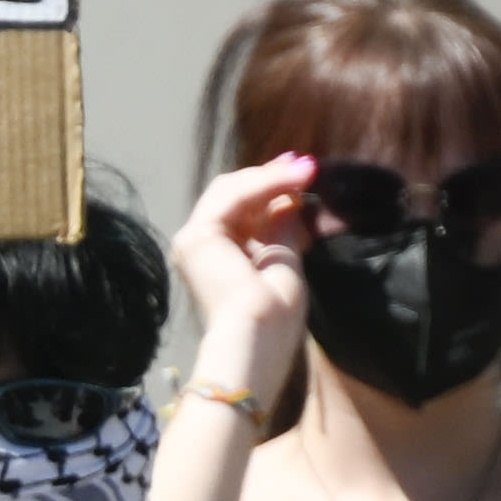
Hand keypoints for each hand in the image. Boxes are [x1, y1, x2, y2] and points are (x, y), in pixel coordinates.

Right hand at [170, 150, 317, 414]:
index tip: (302, 172)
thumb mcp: (284, 261)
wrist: (254, 337)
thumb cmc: (273, 319)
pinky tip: (294, 177)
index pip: (240, 210)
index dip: (270, 188)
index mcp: (218, 258)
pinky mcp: (198, 236)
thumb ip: (282, 228)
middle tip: (303, 163)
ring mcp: (194, 241)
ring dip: (271, 176)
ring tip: (306, 169)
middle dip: (268, 176)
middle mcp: (201, 247)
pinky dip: (265, 182)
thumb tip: (289, 197)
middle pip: (231, 194)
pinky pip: (234, 196)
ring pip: (231, 189)